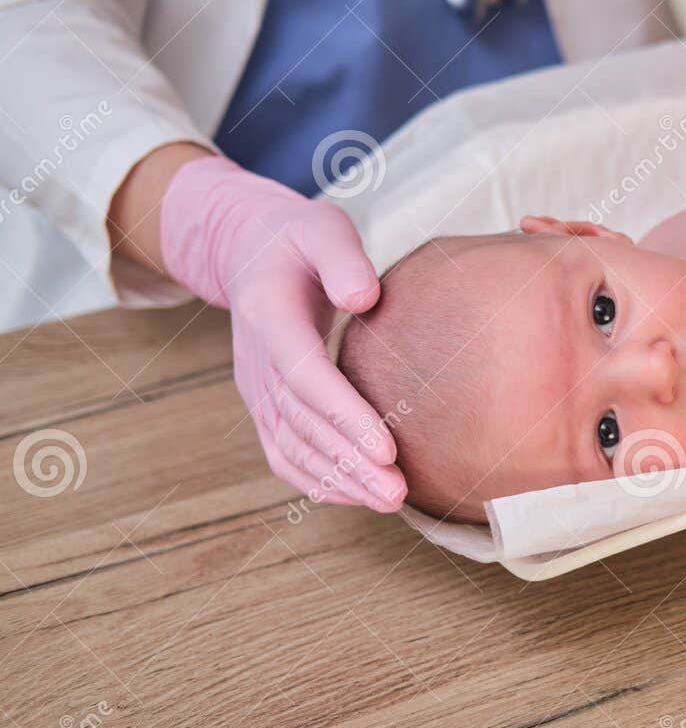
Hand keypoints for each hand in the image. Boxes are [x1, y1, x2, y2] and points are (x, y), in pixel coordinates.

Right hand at [160, 155, 405, 510]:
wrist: (247, 250)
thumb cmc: (299, 238)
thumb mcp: (322, 228)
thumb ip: (342, 258)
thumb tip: (364, 297)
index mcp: (268, 313)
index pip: (305, 375)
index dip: (344, 414)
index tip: (386, 447)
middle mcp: (254, 358)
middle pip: (300, 422)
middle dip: (348, 462)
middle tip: (397, 492)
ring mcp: (253, 386)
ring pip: (290, 445)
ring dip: (336, 480)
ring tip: (388, 500)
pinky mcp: (263, 402)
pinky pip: (282, 451)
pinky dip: (315, 479)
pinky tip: (356, 495)